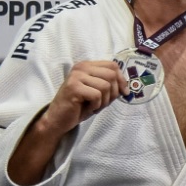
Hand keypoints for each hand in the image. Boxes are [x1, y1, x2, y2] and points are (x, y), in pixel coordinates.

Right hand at [7, 59, 125, 185]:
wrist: (58, 119)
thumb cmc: (79, 106)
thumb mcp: (98, 92)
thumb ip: (110, 85)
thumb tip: (127, 87)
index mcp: (87, 65)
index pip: (113, 65)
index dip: (121, 80)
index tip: (123, 92)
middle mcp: (81, 67)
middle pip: (111, 75)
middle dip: (113, 93)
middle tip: (103, 103)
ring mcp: (76, 76)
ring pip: (106, 86)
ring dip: (104, 101)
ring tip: (94, 106)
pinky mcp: (73, 87)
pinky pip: (97, 95)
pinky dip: (96, 105)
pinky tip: (88, 108)